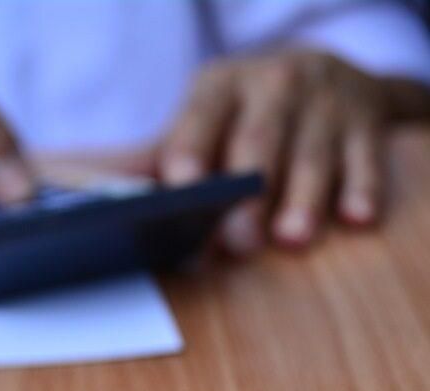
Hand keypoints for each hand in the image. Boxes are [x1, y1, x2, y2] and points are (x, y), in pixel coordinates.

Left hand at [160, 51, 426, 253]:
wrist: (320, 76)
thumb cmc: (241, 117)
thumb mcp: (202, 121)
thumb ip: (157, 158)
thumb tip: (94, 189)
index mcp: (219, 86)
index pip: (200, 120)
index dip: (191, 153)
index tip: (182, 188)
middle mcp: (273, 84)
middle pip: (257, 142)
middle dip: (247, 193)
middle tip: (238, 241)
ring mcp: (324, 101)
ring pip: (312, 155)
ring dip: (302, 200)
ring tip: (291, 239)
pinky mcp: (367, 122)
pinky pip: (367, 159)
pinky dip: (362, 189)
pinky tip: (355, 217)